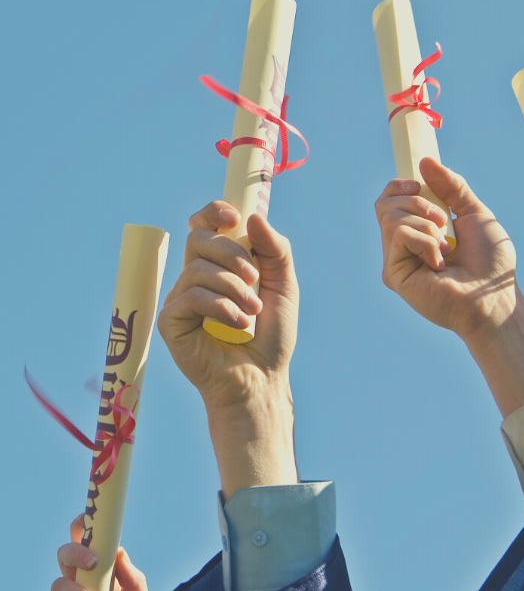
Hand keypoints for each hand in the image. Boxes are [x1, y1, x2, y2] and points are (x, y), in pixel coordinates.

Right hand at [41, 516, 149, 590]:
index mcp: (101, 574)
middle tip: (93, 562)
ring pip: (60, 584)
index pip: (88, 543)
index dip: (84, 526)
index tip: (88, 516)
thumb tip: (118, 551)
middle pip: (65, 553)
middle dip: (76, 552)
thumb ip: (132, 580)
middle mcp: (80, 585)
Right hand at [157, 203, 298, 496]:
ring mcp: (180, 298)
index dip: (213, 212)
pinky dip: (221, 307)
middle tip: (255, 278)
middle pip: (198, 238)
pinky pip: (191, 297)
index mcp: (220, 263)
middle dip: (231, 253)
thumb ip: (275, 250)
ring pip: (197, 268)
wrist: (263, 378)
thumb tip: (253, 217)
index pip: (204, 224)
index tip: (233, 217)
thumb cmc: (271, 334)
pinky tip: (239, 325)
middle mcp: (195, 276)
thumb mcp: (284, 286)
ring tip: (253, 312)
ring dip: (233, 287)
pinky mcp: (171, 322)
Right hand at [376, 158, 523, 415]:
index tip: (418, 184)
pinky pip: (399, 235)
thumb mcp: (473, 212)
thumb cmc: (489, 261)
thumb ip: (451, 186)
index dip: (400, 185)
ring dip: (426, 222)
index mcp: (417, 231)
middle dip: (417, 200)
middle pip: (384, 203)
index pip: (390, 199)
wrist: (492, 294)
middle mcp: (402, 246)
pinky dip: (425, 241)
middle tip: (443, 220)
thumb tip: (424, 161)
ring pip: (390, 216)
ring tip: (446, 246)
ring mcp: (395, 260)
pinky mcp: (393, 274)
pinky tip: (440, 262)